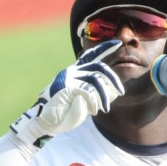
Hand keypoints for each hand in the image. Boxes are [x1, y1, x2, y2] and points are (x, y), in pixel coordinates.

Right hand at [10, 40, 124, 144]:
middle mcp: (72, 71)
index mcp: (76, 72)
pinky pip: (87, 90)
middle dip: (113, 79)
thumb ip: (97, 94)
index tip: (118, 43)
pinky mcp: (66, 86)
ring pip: (95, 79)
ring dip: (104, 96)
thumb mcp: (85, 103)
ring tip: (105, 109)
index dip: (105, 48)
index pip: (92, 55)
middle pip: (99, 67)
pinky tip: (93, 111)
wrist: (45, 122)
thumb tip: (114, 91)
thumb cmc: (65, 114)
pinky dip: (93, 101)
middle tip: (121, 92)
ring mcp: (68, 77)